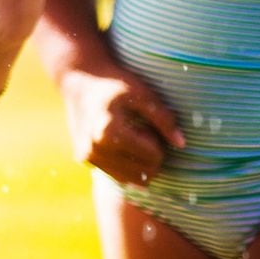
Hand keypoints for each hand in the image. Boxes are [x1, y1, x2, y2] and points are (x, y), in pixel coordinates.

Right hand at [60, 65, 185, 184]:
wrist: (77, 79)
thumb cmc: (114, 84)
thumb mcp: (143, 94)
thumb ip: (164, 119)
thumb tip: (181, 144)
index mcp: (110, 133)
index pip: (153, 157)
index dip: (158, 142)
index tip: (148, 126)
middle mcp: (95, 149)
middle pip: (142, 172)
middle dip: (149, 157)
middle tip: (141, 133)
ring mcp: (87, 156)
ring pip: (128, 179)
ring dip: (137, 163)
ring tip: (130, 139)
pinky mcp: (83, 159)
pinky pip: (114, 175)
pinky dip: (124, 165)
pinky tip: (119, 144)